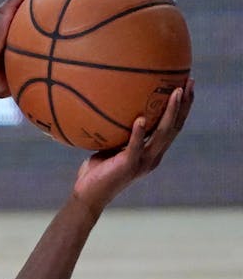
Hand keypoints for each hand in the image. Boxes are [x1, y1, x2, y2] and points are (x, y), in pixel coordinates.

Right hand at [0, 0, 53, 96]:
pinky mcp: (2, 11)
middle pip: (31, 3)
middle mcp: (9, 21)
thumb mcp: (11, 79)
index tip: (65, 11)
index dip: (47, 14)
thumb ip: (26, 80)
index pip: (32, 21)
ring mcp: (6, 15)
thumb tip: (44, 92)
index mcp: (12, 36)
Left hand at [71, 79, 193, 212]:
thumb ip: (120, 132)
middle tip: (190, 83)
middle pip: (175, 127)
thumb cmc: (98, 171)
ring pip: (162, 134)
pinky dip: (138, 133)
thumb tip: (114, 107)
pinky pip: (134, 146)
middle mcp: (154, 156)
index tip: (187, 85)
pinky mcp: (128, 165)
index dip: (183, 107)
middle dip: (184, 104)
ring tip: (175, 93)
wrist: (89, 195)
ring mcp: (143, 161)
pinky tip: (140, 119)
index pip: (173, 127)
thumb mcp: (112, 146)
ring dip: (170, 113)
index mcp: (153, 152)